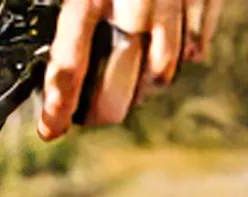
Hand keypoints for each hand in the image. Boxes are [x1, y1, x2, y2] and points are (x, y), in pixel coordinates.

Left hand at [37, 0, 226, 139]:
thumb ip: (77, 17)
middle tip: (94, 114)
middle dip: (105, 108)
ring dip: (144, 86)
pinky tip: (167, 49)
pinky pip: (196, 46)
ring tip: (132, 81)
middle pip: (121, 80)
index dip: (58, 106)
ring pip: (161, 70)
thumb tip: (59, 70)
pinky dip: (182, 56)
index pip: (71, 64)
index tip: (51, 129)